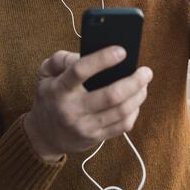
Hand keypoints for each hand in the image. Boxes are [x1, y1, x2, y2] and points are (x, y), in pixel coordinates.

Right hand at [24, 47, 152, 160]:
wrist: (44, 135)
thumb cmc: (50, 97)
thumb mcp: (46, 74)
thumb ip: (61, 59)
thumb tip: (86, 52)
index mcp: (60, 89)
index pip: (81, 71)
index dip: (103, 59)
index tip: (122, 51)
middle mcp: (72, 109)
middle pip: (111, 95)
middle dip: (133, 81)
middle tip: (146, 71)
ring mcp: (85, 126)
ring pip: (121, 111)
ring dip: (138, 95)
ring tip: (144, 83)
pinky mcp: (95, 138)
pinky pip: (122, 126)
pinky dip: (134, 111)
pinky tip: (136, 100)